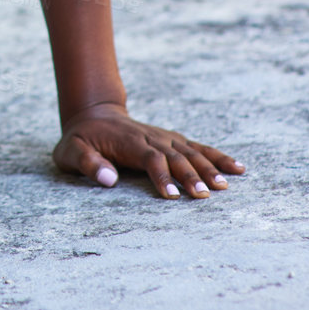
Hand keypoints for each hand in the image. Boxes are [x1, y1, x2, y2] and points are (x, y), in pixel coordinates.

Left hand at [53, 101, 244, 198]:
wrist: (92, 114)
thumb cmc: (80, 139)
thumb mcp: (70, 151)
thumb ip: (87, 163)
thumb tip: (108, 179)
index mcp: (128, 141)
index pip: (149, 158)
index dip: (162, 176)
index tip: (173, 196)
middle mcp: (151, 137)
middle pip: (175, 156)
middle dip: (191, 175)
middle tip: (205, 195)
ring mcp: (164, 137)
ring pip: (190, 151)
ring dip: (208, 168)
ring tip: (224, 186)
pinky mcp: (172, 139)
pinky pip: (198, 147)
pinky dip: (217, 156)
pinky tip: (238, 168)